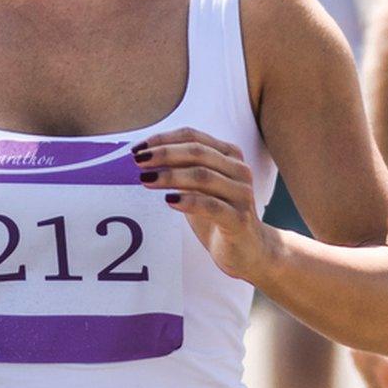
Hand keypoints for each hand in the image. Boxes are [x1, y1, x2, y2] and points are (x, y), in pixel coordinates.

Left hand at [133, 127, 265, 279]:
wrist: (249, 250)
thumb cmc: (218, 214)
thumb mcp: (199, 188)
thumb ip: (181, 170)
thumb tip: (144, 156)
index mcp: (230, 155)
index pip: (193, 137)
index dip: (164, 139)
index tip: (138, 147)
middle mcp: (239, 170)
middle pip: (197, 152)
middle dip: (164, 154)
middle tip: (138, 161)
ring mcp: (242, 194)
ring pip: (203, 176)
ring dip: (170, 175)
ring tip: (146, 179)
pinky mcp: (240, 220)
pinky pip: (212, 206)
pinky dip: (188, 200)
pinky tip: (168, 200)